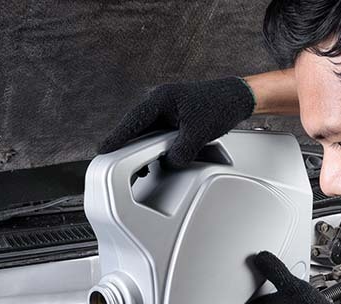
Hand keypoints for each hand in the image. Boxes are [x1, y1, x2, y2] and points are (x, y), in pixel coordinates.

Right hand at [98, 77, 254, 167]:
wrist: (236, 98)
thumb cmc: (219, 106)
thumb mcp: (199, 132)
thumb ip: (182, 150)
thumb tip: (171, 163)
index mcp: (161, 99)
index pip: (133, 121)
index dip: (117, 136)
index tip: (103, 150)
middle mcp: (160, 102)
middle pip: (136, 127)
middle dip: (126, 146)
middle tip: (112, 164)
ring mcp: (166, 109)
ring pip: (146, 132)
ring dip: (142, 149)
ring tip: (137, 169)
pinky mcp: (173, 117)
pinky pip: (157, 133)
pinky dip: (154, 147)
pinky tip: (154, 160)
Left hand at [245, 251, 340, 303]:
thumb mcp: (290, 285)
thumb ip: (275, 270)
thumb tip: (260, 257)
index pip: (245, 299)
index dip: (237, 289)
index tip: (231, 279)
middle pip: (257, 295)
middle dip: (252, 284)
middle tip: (248, 270)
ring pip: (272, 295)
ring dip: (269, 284)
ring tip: (267, 271)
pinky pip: (285, 295)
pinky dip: (283, 287)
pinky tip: (291, 281)